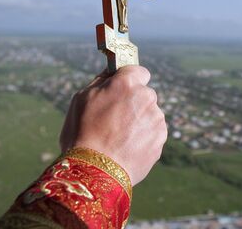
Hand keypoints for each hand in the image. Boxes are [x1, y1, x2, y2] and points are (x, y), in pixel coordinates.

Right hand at [59, 65, 166, 185]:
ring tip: (118, 138)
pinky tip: (126, 147)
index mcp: (127, 83)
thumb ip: (101, 81)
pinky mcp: (161, 138)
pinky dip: (143, 137)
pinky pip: (153, 132)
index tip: (121, 89)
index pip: (138, 71)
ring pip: (149, 114)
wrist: (95, 171)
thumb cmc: (82, 133)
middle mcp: (146, 97)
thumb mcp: (81, 99)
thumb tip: (112, 73)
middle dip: (133, 102)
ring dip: (139, 120)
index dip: (129, 80)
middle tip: (114, 118)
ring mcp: (156, 118)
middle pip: (144, 93)